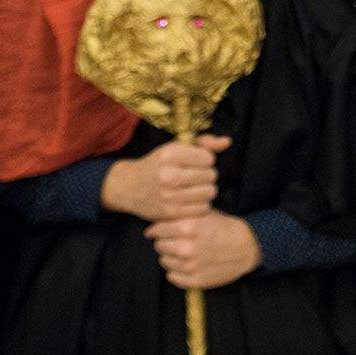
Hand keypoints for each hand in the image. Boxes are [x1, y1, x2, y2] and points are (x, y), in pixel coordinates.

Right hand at [102, 135, 228, 221]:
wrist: (128, 187)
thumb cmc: (157, 164)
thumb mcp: (175, 148)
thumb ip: (203, 143)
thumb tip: (227, 142)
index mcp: (170, 155)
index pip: (208, 158)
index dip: (205, 160)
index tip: (195, 163)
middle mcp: (169, 175)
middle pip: (211, 176)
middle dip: (206, 175)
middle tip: (195, 177)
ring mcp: (169, 195)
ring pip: (210, 193)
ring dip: (206, 190)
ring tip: (194, 188)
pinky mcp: (170, 212)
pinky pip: (202, 208)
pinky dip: (200, 204)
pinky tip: (190, 200)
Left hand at [144, 209, 261, 289]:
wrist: (249, 246)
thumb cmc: (226, 228)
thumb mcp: (206, 214)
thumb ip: (182, 216)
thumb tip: (158, 220)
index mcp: (189, 228)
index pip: (157, 231)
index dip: (157, 230)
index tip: (157, 231)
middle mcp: (187, 248)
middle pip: (159, 246)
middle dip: (164, 242)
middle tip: (173, 241)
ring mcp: (192, 266)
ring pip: (164, 262)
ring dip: (169, 257)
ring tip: (181, 253)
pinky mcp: (197, 280)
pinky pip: (173, 277)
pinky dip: (175, 272)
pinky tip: (184, 265)